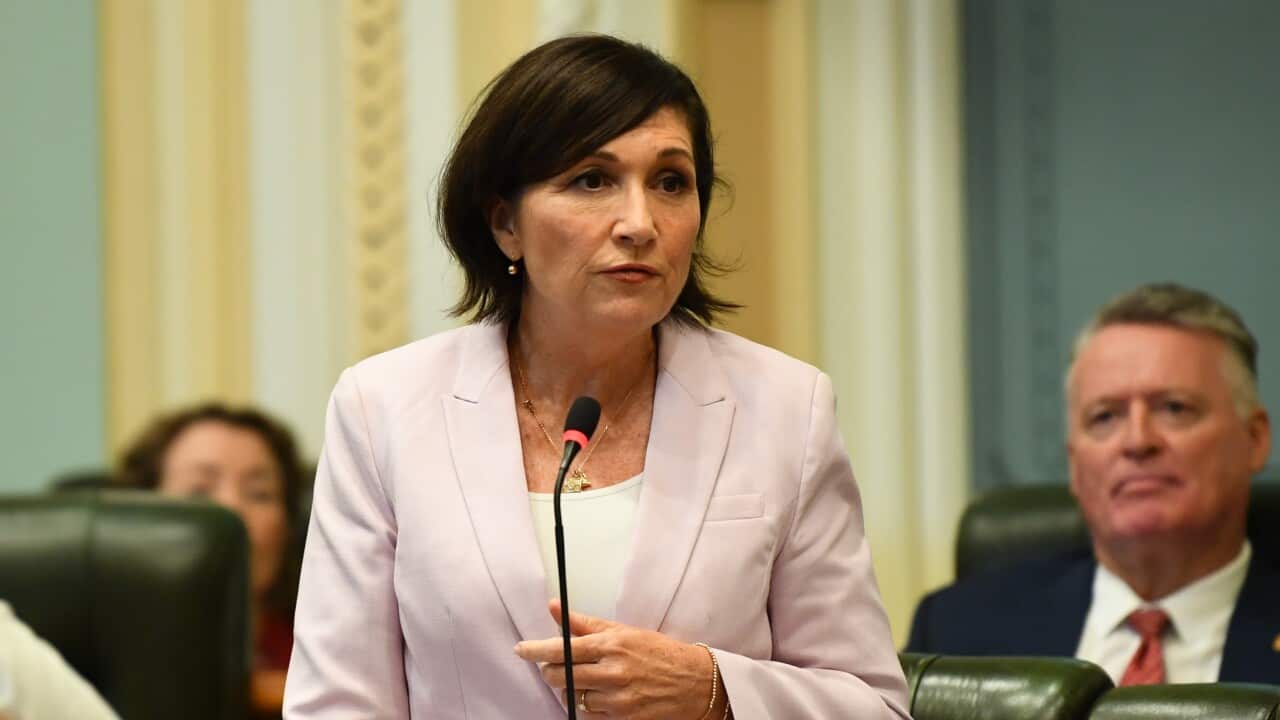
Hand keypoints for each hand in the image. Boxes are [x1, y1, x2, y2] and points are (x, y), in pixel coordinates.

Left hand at [514, 599, 720, 718]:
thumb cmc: (660, 653)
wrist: (696, 682)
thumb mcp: (625, 631)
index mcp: (612, 644)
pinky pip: (590, 716)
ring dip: (573, 691)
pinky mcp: (625, 719)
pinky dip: (589, 707)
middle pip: (560, 677)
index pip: (562, 648)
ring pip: (574, 698)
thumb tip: (554, 607)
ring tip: (590, 681)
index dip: (535, 650)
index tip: (521, 650)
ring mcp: (619, 699)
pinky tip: (602, 697)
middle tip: (556, 668)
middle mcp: (613, 671)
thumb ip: (586, 623)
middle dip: (551, 673)